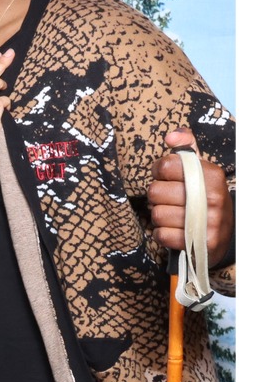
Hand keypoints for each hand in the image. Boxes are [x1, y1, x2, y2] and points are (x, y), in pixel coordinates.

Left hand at [148, 128, 233, 265]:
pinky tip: (173, 230)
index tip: (165, 176)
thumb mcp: (201, 169)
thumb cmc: (205, 197)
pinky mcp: (200, 243)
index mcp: (212, 175)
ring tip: (171, 214)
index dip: (159, 171)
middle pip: (156, 191)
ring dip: (158, 215)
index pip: (166, 166)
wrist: (226, 234)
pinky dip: (161, 233)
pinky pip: (161, 235)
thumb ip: (186, 147)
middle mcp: (212, 198)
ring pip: (157, 214)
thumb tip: (170, 137)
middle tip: (166, 199)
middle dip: (156, 196)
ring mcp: (208, 222)